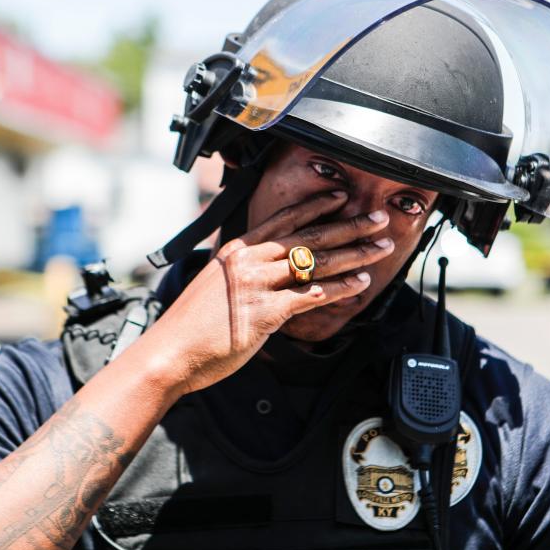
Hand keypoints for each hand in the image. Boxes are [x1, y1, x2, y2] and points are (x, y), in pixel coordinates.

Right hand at [146, 191, 394, 394]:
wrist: (170, 352)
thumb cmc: (190, 327)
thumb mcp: (214, 286)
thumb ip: (240, 273)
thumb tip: (262, 271)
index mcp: (237, 251)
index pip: (283, 219)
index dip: (316, 206)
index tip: (341, 197)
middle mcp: (249, 261)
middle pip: (308, 237)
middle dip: (348, 226)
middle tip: (378, 219)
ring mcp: (257, 285)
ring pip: (315, 262)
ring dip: (353, 255)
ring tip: (379, 249)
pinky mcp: (265, 312)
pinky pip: (311, 295)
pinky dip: (338, 288)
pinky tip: (359, 284)